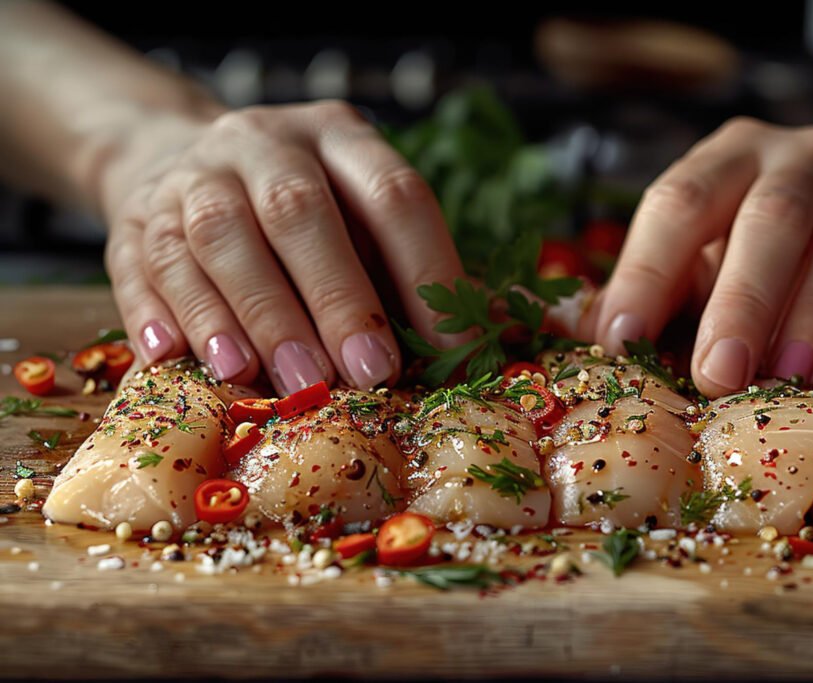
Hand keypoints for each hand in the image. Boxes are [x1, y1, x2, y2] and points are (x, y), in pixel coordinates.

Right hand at [100, 101, 463, 392]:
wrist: (178, 162)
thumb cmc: (301, 216)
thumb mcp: (364, 220)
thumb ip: (419, 271)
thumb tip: (499, 332)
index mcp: (340, 138)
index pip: (394, 194)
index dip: (426, 271)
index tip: (447, 350)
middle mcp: (264, 142)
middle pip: (298, 209)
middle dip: (337, 296)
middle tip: (367, 373)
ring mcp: (193, 175)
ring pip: (219, 236)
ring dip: (256, 315)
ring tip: (284, 380)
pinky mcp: (136, 217)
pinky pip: (147, 265)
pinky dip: (167, 315)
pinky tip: (182, 360)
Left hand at [594, 118, 812, 396]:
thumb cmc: (772, 236)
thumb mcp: (709, 243)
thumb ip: (661, 284)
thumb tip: (592, 338)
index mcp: (730, 158)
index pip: (679, 202)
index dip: (647, 271)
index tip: (622, 339)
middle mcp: (803, 157)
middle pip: (771, 219)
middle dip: (743, 301)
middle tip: (718, 374)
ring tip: (790, 374)